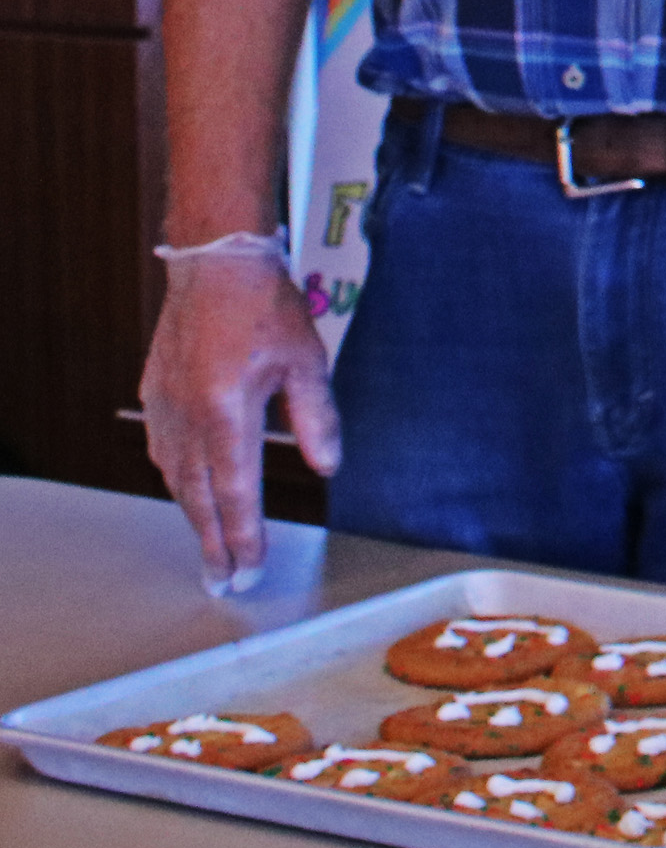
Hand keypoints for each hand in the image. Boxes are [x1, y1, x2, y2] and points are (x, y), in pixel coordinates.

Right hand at [138, 254, 341, 592]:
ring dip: (193, 516)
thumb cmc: (267, 308)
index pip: (236, 491)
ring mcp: (165, 408)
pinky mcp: (154, 395)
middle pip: (198, 497)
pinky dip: (178, 480)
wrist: (215, 264)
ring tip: (210, 548)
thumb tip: (328, 468)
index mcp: (227, 413)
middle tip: (224, 583)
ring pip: (176, 478)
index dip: (244, 535)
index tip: (250, 570)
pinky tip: (188, 491)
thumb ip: (316, 418)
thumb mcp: (306, 361)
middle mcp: (188, 418)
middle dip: (213, 544)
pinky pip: (163, 451)